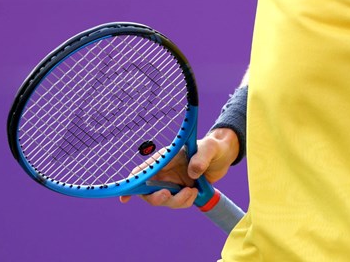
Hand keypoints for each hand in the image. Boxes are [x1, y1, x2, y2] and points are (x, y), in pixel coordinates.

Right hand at [120, 127, 237, 208]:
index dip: (131, 184)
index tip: (125, 196)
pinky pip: (178, 203)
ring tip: (192, 191)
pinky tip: (195, 193)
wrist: (224, 155)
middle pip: (149, 191)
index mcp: (165, 159)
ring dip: (176, 201)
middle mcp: (166, 172)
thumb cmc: (214, 146)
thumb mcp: (210, 148)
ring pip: (164, 200)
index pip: (142, 171)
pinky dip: (185, 202)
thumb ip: (201, 158)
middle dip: (156, 197)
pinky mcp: (183, 191)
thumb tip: (192, 172)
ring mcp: (173, 183)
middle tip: (167, 195)